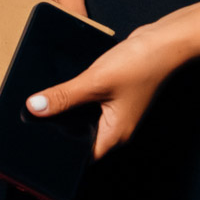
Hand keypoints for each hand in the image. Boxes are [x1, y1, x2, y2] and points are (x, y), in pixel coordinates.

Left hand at [26, 23, 180, 158]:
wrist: (164, 42)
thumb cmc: (140, 65)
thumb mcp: (95, 81)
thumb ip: (63, 96)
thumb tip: (34, 108)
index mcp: (114, 135)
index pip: (80, 157)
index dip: (59, 151)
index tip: (37, 142)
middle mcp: (115, 128)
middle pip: (79, 137)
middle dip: (59, 127)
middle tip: (37, 117)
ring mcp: (116, 111)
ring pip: (83, 118)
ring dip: (68, 109)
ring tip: (49, 99)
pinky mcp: (114, 96)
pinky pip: (90, 102)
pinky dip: (77, 96)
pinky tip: (67, 85)